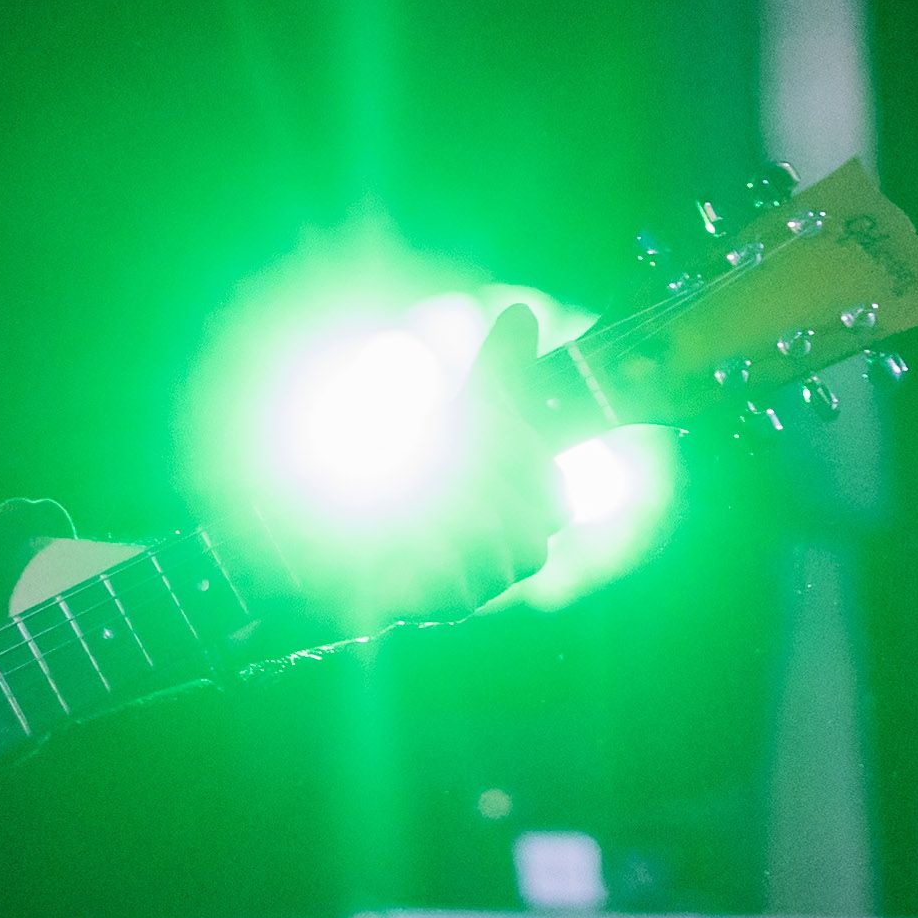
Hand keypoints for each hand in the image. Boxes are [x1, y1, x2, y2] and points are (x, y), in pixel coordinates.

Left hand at [420, 302, 565, 613]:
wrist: (366, 509)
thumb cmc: (436, 453)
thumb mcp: (472, 404)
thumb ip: (502, 366)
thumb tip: (521, 312)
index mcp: (542, 506)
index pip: (551, 488)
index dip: (512, 450)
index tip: (477, 419)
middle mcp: (525, 551)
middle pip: (519, 515)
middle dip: (473, 473)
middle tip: (433, 445)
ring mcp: (489, 582)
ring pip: (487, 544)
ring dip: (446, 504)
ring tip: (410, 479)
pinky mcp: (446, 605)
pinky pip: (450, 584)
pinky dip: (424, 547)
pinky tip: (397, 522)